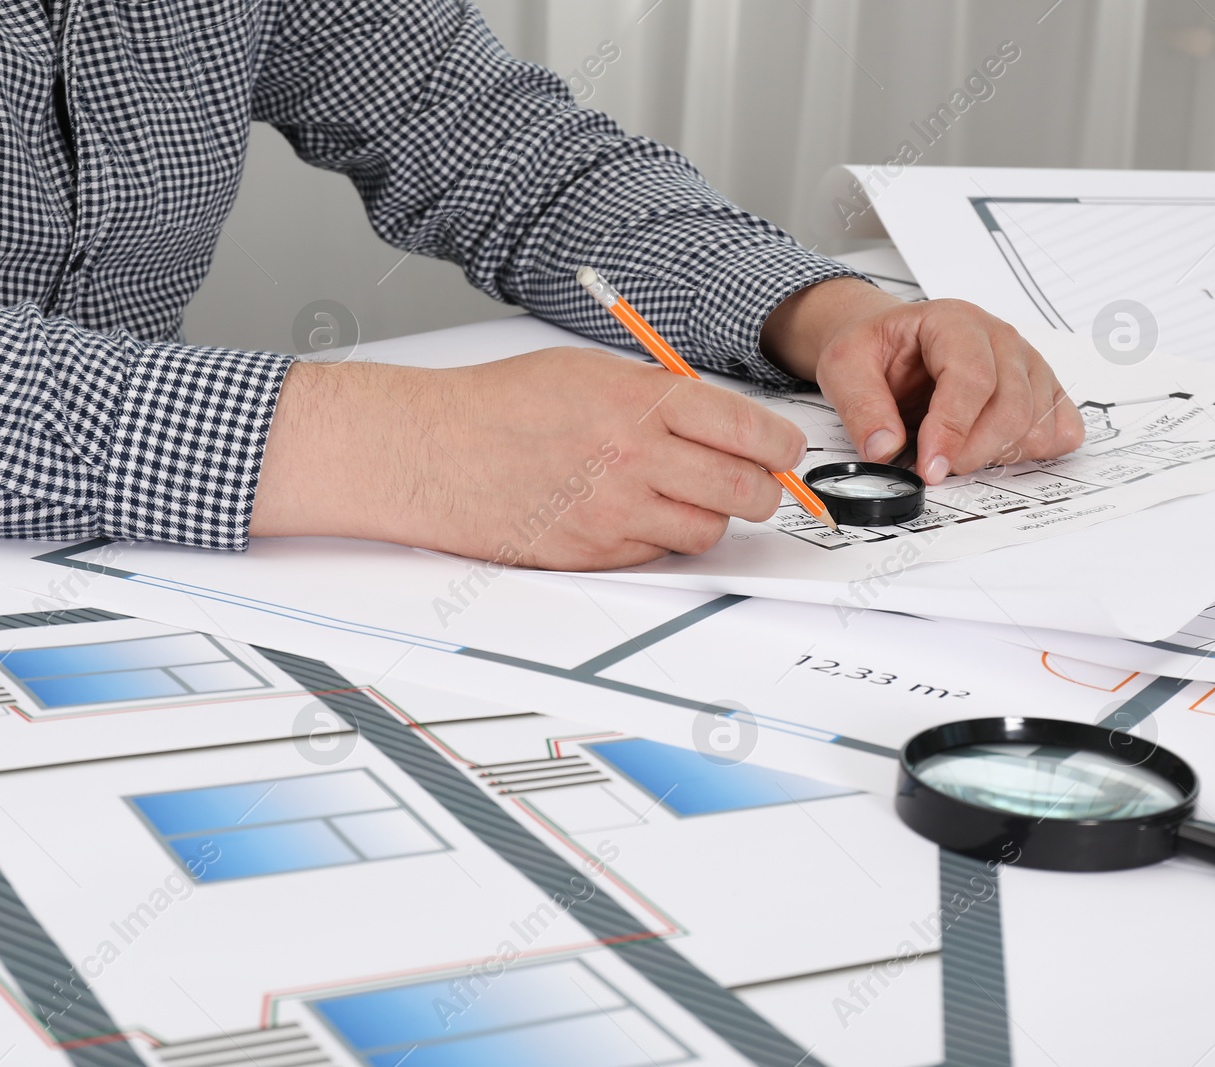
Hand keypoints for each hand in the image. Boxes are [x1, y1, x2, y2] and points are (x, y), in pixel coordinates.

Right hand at [250, 348, 805, 568]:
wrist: (431, 452)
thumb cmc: (499, 405)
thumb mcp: (588, 371)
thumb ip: (659, 395)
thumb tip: (719, 421)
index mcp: (640, 400)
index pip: (748, 430)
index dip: (780, 446)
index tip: (783, 451)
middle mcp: (634, 458)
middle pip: (744, 491)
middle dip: (759, 491)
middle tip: (753, 485)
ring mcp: (614, 512)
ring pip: (706, 532)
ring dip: (707, 518)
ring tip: (682, 498)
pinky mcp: (592, 552)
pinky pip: (656, 555)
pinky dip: (657, 539)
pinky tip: (633, 514)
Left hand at [762, 278, 1084, 482]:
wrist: (890, 340)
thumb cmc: (876, 348)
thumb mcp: (844, 367)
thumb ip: (861, 408)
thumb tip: (884, 449)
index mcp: (953, 322)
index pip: (972, 378)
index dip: (952, 430)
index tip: (929, 468)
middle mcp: (999, 338)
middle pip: (1011, 406)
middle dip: (971, 452)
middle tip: (935, 469)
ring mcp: (1027, 363)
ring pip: (1037, 422)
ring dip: (997, 454)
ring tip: (955, 454)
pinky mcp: (1042, 389)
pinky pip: (1061, 429)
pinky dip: (1033, 450)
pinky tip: (994, 451)